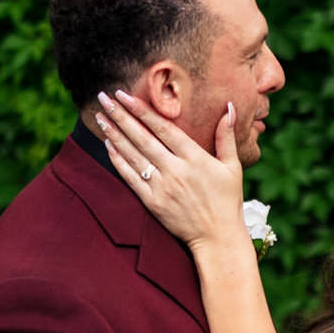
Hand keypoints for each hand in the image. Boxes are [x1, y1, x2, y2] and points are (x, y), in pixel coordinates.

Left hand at [95, 89, 246, 253]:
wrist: (218, 237)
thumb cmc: (228, 200)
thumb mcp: (233, 167)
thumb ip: (227, 136)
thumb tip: (229, 106)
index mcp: (195, 158)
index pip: (163, 128)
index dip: (142, 110)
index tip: (125, 95)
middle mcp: (176, 171)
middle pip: (142, 138)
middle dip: (121, 116)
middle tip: (104, 98)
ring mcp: (162, 187)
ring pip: (133, 156)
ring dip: (115, 135)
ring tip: (101, 117)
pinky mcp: (153, 203)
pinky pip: (131, 178)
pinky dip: (118, 161)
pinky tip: (108, 145)